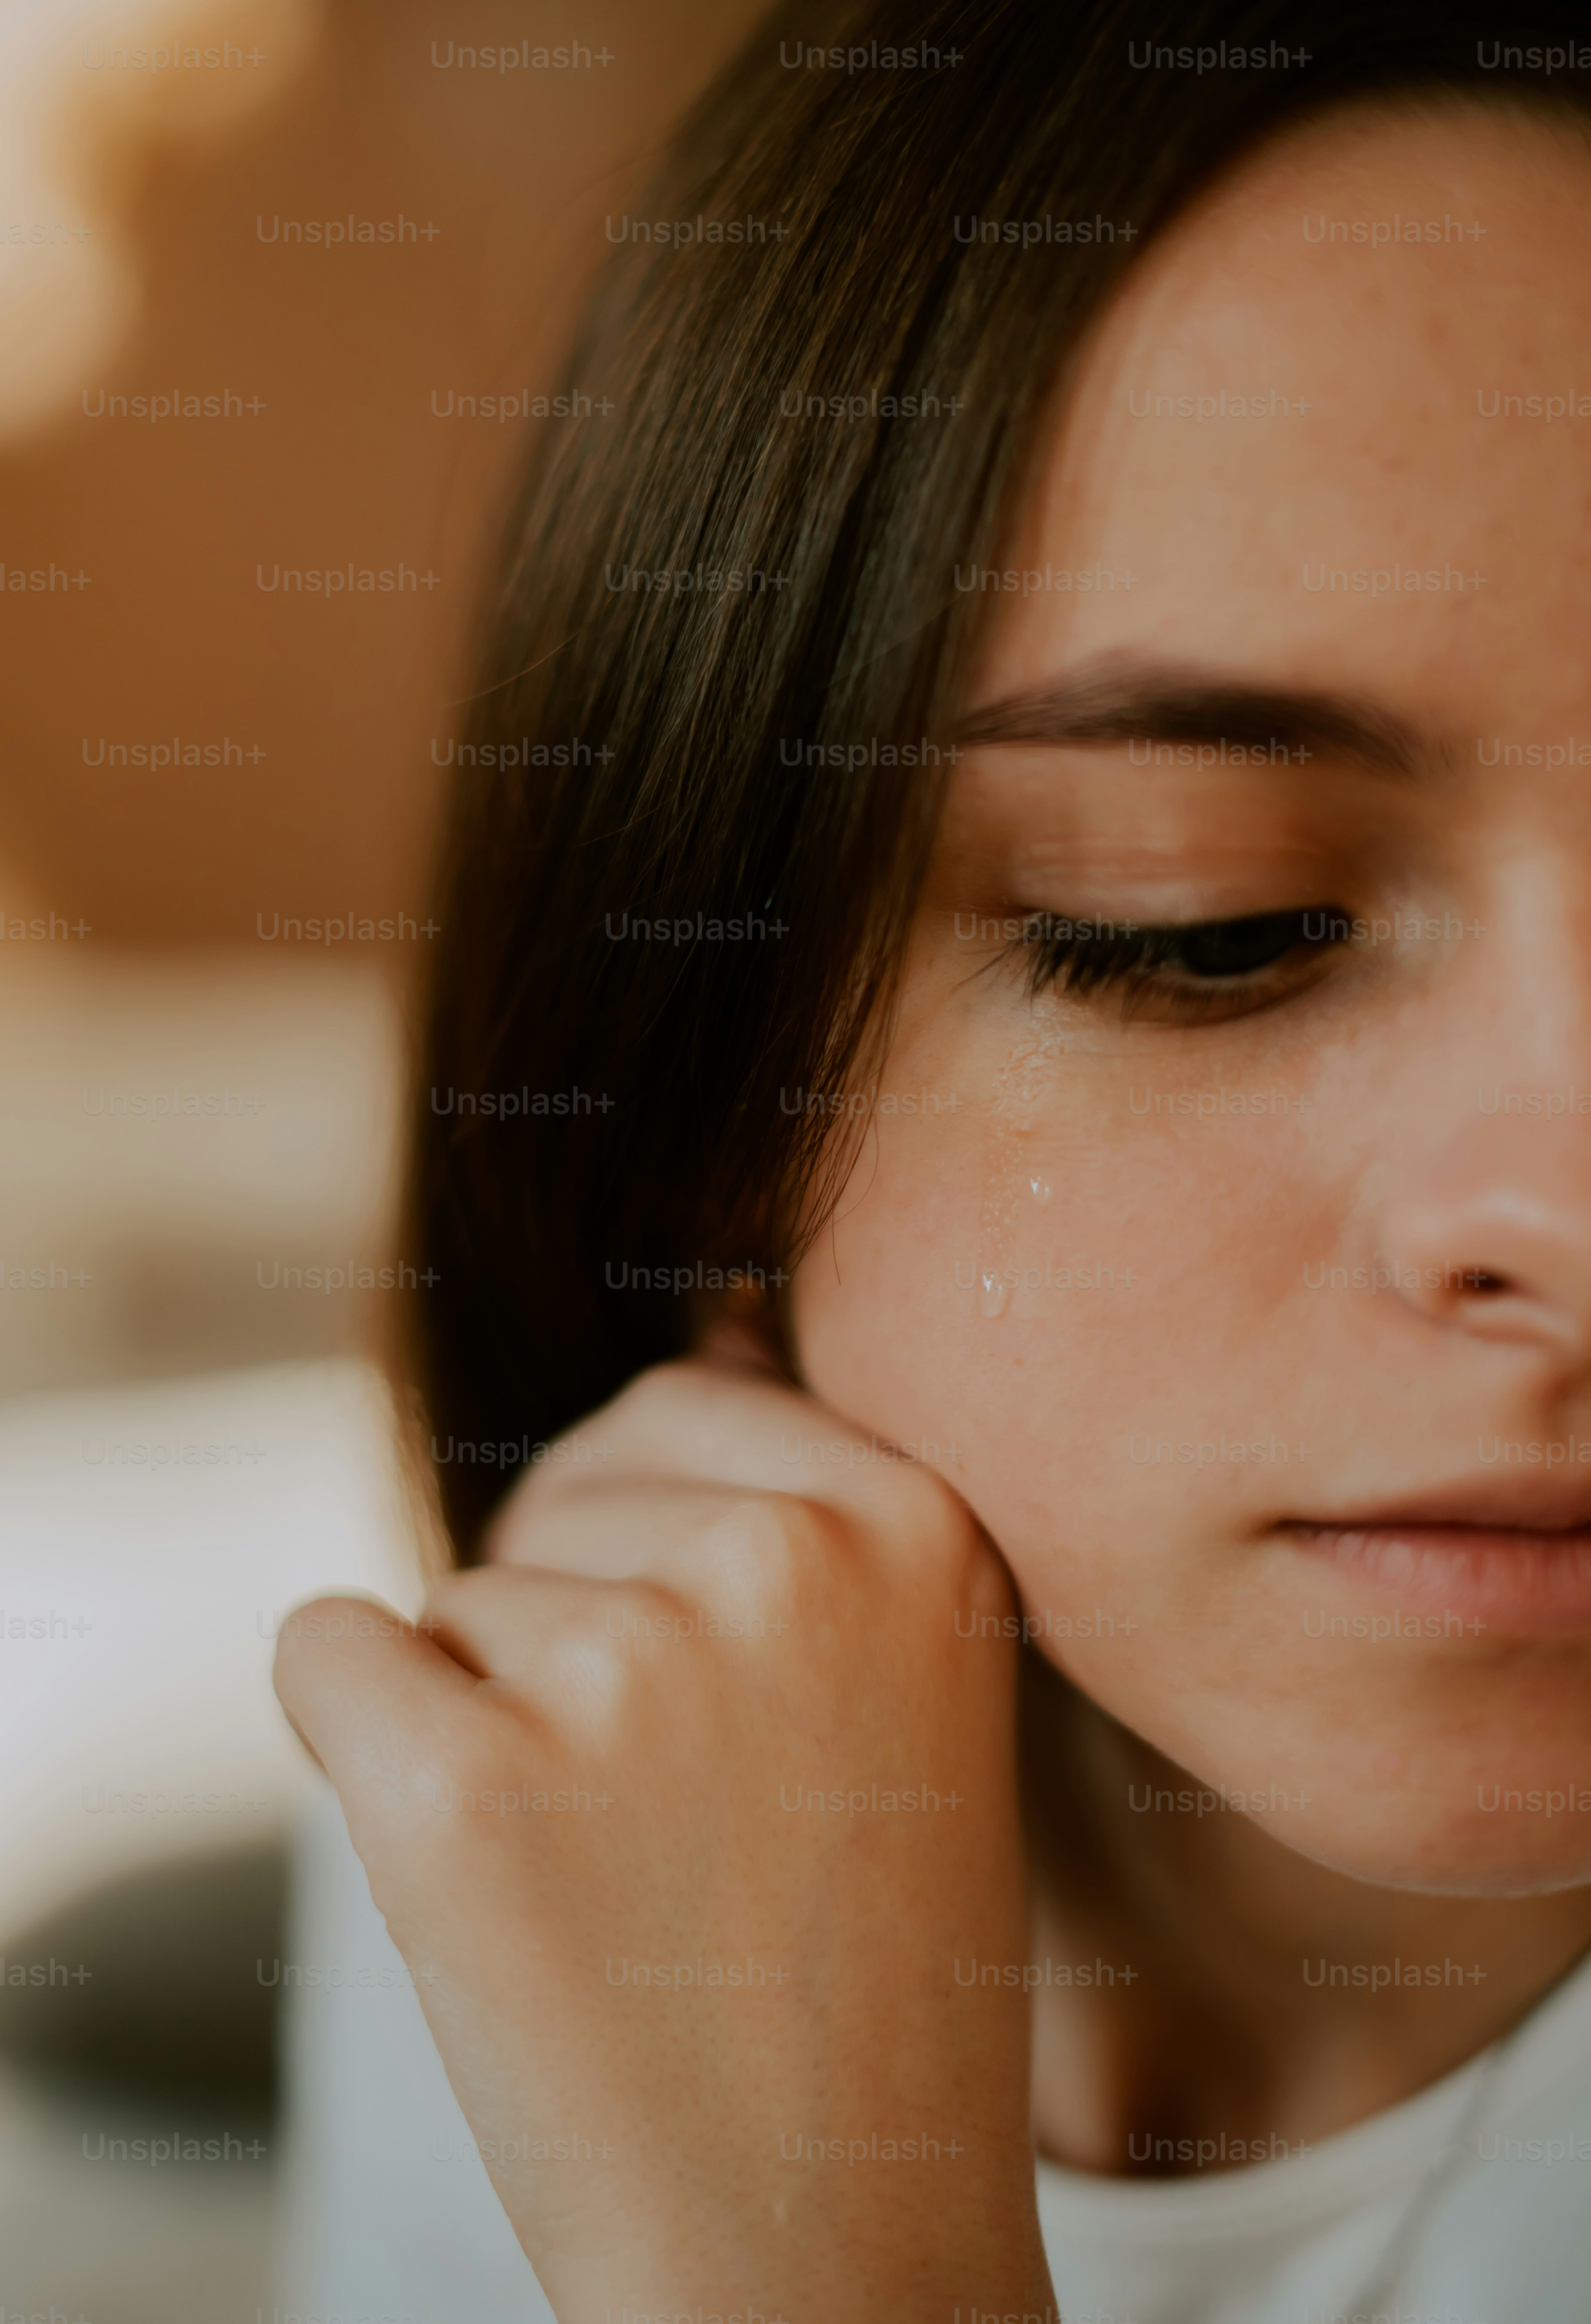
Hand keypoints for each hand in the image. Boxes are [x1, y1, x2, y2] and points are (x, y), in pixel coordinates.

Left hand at [274, 1354, 1052, 2323]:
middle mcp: (784, 1562)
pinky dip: (361, 1733)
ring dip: (503, 1717)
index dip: (660, 1551)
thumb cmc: (855, 1956)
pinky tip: (478, 1864)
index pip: (684, 1406)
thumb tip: (717, 1310)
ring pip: (462, 1598)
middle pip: (562, 1494)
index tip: (726, 1706)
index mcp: (915, 1519)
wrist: (828, 2245)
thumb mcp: (906, 1678)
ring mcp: (624, 1668)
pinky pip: (327, 1646)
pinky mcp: (461, 1786)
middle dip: (577, 1618)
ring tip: (626, 1877)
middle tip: (675, 1813)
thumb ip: (805, 1488)